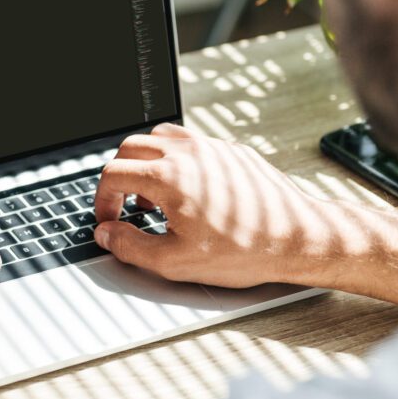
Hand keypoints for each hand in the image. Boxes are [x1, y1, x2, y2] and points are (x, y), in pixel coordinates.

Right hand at [93, 123, 327, 287]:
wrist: (295, 239)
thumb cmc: (244, 251)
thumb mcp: (175, 262)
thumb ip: (131, 247)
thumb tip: (107, 235)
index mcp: (169, 177)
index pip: (113, 173)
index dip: (102, 199)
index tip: (108, 219)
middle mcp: (189, 153)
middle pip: (131, 147)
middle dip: (119, 176)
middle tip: (123, 206)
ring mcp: (212, 148)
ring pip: (161, 136)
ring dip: (145, 162)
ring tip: (152, 196)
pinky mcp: (232, 152)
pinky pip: (192, 142)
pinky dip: (175, 159)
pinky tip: (186, 190)